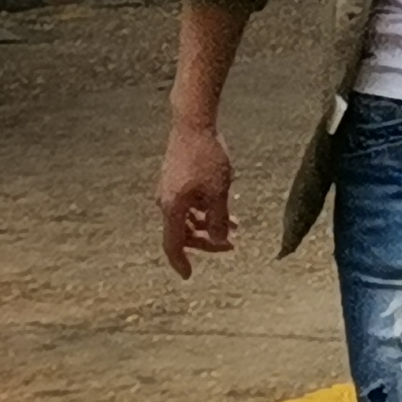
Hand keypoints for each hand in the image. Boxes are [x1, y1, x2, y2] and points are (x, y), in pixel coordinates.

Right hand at [159, 124, 235, 279]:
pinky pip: (188, 204)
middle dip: (206, 241)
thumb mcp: (219, 191)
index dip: (181, 262)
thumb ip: (219, 219)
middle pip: (183, 232)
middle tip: (231, 245)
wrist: (193, 125)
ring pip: (188, 217)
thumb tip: (220, 241)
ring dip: (209, 224)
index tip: (188, 276)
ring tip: (235, 226)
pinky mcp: (175, 180)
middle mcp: (166, 202)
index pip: (173, 244)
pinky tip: (224, 207)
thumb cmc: (207, 157)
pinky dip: (205, 210)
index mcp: (172, 208)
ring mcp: (169, 190)